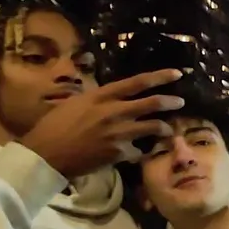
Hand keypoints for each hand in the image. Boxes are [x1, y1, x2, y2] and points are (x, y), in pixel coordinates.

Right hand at [21, 69, 184, 177]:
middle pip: (152, 104)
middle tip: (181, 102)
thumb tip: (110, 96)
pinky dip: (141, 151)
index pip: (137, 82)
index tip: (176, 74)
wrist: (47, 155)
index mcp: (102, 96)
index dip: (159, 77)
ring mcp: (119, 133)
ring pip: (153, 127)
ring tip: (168, 130)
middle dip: (170, 102)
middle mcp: (114, 111)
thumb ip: (97, 99)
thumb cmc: (54, 127)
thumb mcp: (74, 103)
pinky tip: (141, 153)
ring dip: (164, 129)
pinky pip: (139, 151)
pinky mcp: (119, 153)